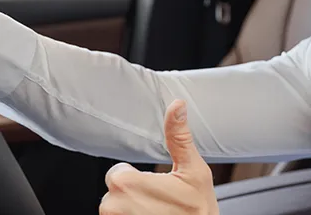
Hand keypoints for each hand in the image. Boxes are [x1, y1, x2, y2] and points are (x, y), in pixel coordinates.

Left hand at [100, 100, 218, 214]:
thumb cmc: (198, 212)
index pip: (118, 172)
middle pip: (115, 192)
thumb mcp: (194, 171)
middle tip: (159, 205)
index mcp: (126, 183)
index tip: (157, 190)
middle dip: (134, 196)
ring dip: (131, 212)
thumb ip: (179, 137)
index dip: (139, 179)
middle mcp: (112, 206)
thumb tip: (177, 106)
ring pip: (115, 210)